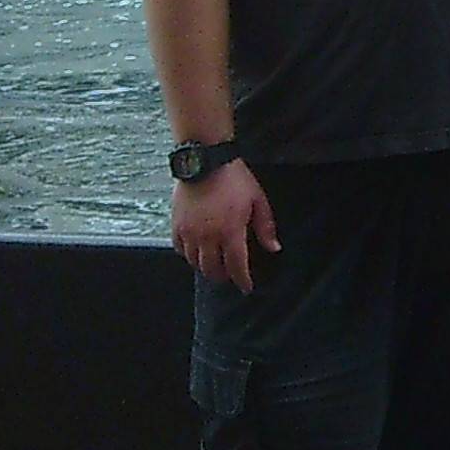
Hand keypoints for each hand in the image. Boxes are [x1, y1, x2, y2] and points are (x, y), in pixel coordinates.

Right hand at [171, 163, 279, 291]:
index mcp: (230, 231)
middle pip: (213, 269)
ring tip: (215, 266)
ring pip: (195, 263)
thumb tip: (274, 248)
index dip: (242, 280)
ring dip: (206, 268)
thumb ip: (265, 226)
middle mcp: (207, 236)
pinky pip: (180, 250)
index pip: (236, 266)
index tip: (247, 287)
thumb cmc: (235, 179)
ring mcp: (189, 232)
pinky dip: (188, 256)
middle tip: (231, 276)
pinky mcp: (176, 225)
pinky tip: (197, 253)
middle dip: (224, 276)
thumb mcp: (258, 200)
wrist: (206, 161)